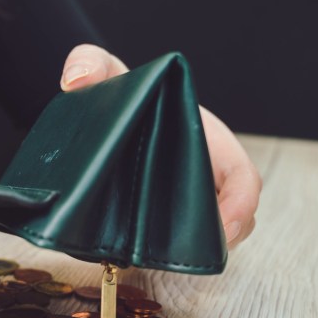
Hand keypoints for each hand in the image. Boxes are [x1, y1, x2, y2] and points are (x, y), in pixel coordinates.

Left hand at [60, 44, 260, 247]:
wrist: (92, 106)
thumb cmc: (112, 86)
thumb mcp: (102, 68)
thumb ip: (89, 62)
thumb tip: (75, 79)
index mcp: (202, 136)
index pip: (240, 174)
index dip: (241, 203)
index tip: (225, 226)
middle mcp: (198, 170)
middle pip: (226, 215)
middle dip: (213, 238)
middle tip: (182, 254)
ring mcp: (179, 196)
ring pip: (199, 234)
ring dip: (184, 249)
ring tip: (149, 256)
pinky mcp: (155, 215)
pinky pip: (168, 240)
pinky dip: (158, 252)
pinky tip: (130, 256)